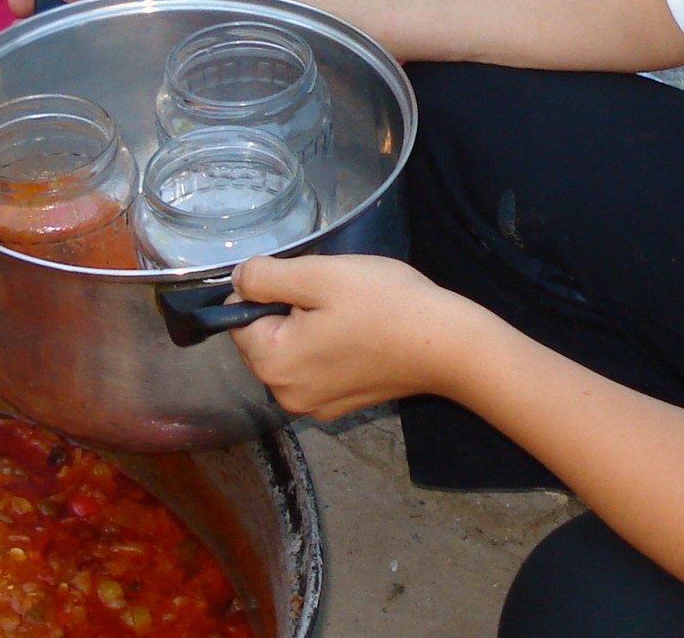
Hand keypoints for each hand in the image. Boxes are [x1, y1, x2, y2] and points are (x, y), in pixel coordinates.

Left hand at [226, 254, 497, 421]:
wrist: (447, 345)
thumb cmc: (383, 304)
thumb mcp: (319, 275)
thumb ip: (266, 276)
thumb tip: (236, 279)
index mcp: (272, 363)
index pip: (237, 317)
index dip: (268, 290)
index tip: (308, 285)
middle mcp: (285, 395)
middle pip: (262, 338)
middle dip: (287, 311)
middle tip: (332, 296)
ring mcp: (314, 406)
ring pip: (290, 351)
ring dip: (308, 328)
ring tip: (349, 314)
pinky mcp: (339, 407)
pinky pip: (315, 369)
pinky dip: (328, 349)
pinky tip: (360, 336)